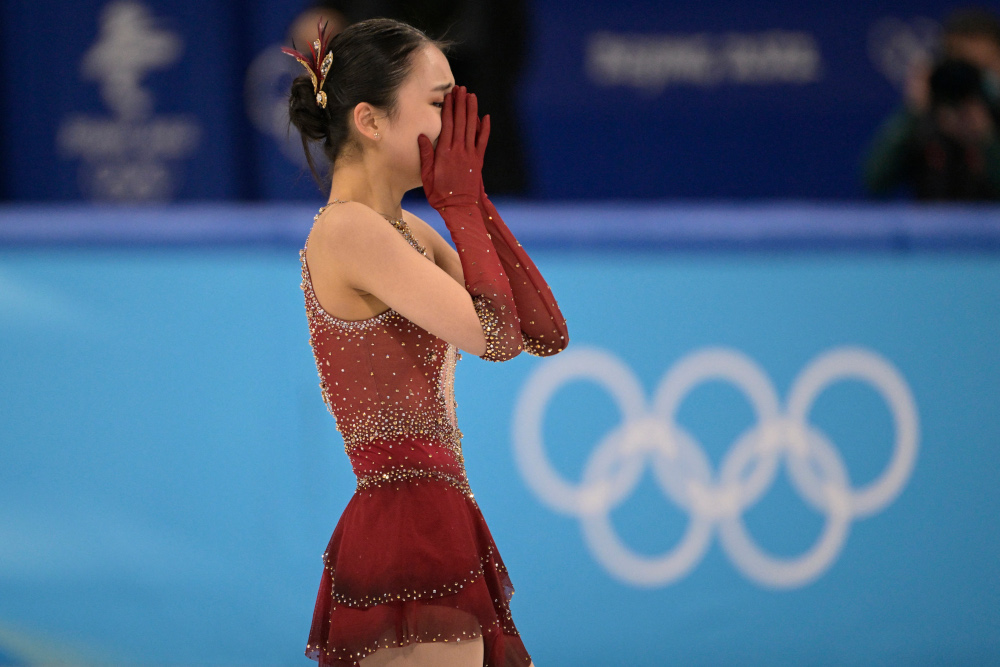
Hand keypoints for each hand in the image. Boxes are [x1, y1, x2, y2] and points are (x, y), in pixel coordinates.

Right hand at [418, 85, 490, 208]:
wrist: (459, 208)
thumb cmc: (439, 194)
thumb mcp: (426, 176)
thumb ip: (425, 155)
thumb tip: (422, 135)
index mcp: (444, 153)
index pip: (447, 124)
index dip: (448, 108)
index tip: (449, 95)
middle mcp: (458, 150)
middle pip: (460, 121)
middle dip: (460, 103)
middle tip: (461, 89)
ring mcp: (470, 155)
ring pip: (472, 127)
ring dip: (472, 110)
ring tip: (471, 96)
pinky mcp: (478, 161)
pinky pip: (483, 141)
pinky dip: (485, 128)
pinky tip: (485, 117)